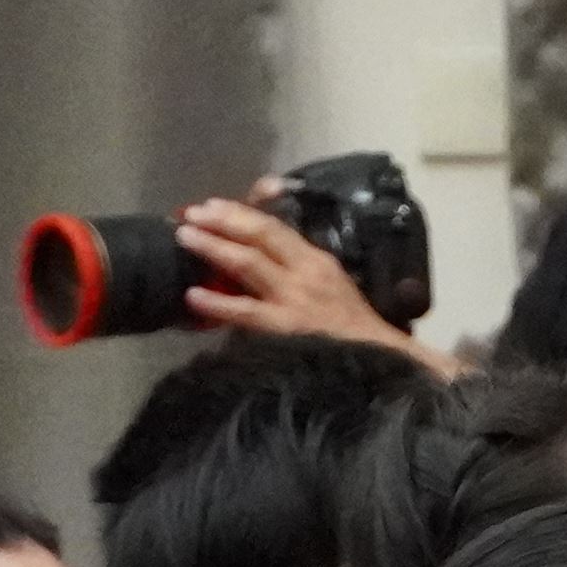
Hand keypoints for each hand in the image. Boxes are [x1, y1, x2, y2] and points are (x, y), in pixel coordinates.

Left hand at [166, 190, 427, 351]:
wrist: (380, 361)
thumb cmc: (352, 328)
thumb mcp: (331, 285)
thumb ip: (299, 268)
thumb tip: (266, 256)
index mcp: (315, 260)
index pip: (275, 227)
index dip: (241, 212)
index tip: (213, 205)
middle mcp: (304, 272)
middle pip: (259, 235)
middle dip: (223, 220)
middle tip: (191, 214)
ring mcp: (294, 299)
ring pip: (248, 264)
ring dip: (214, 248)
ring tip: (186, 238)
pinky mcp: (286, 328)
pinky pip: (246, 312)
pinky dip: (218, 304)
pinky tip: (193, 296)